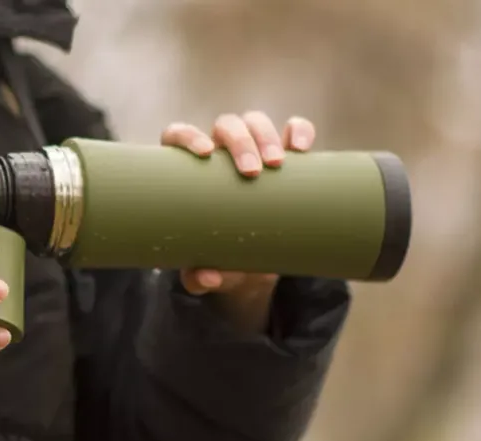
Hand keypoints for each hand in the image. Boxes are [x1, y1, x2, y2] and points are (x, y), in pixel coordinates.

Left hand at [159, 112, 315, 311]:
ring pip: (255, 121)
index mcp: (189, 171)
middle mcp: (219, 153)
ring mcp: (253, 150)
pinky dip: (299, 131)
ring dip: (266, 135)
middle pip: (224, 126)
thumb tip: (205, 277)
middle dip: (239, 141)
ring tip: (277, 165)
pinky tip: (302, 146)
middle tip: (252, 172)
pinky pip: (293, 131)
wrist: (252, 263)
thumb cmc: (217, 259)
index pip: (178, 135)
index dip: (187, 136)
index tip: (203, 153)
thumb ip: (198, 279)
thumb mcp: (205, 274)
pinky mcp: (285, 157)